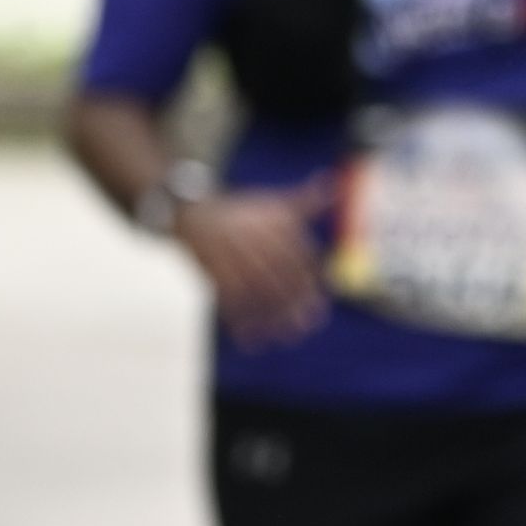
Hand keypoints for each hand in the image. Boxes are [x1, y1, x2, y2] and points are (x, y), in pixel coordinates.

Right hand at [172, 182, 330, 347]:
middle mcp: (255, 242)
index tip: (319, 305)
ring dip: (274, 320)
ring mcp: (234, 260)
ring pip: (259, 297)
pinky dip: (244, 326)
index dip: (311, 285)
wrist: (193, 215)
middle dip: (296, 306)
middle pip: (282, 280)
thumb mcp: (273, 203)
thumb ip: (305, 201)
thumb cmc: (241, 213)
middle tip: (307, 326)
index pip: (301, 259)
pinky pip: (232, 305)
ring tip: (286, 336)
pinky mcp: (214, 276)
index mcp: (273, 225)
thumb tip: (332, 183)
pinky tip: (254, 341)